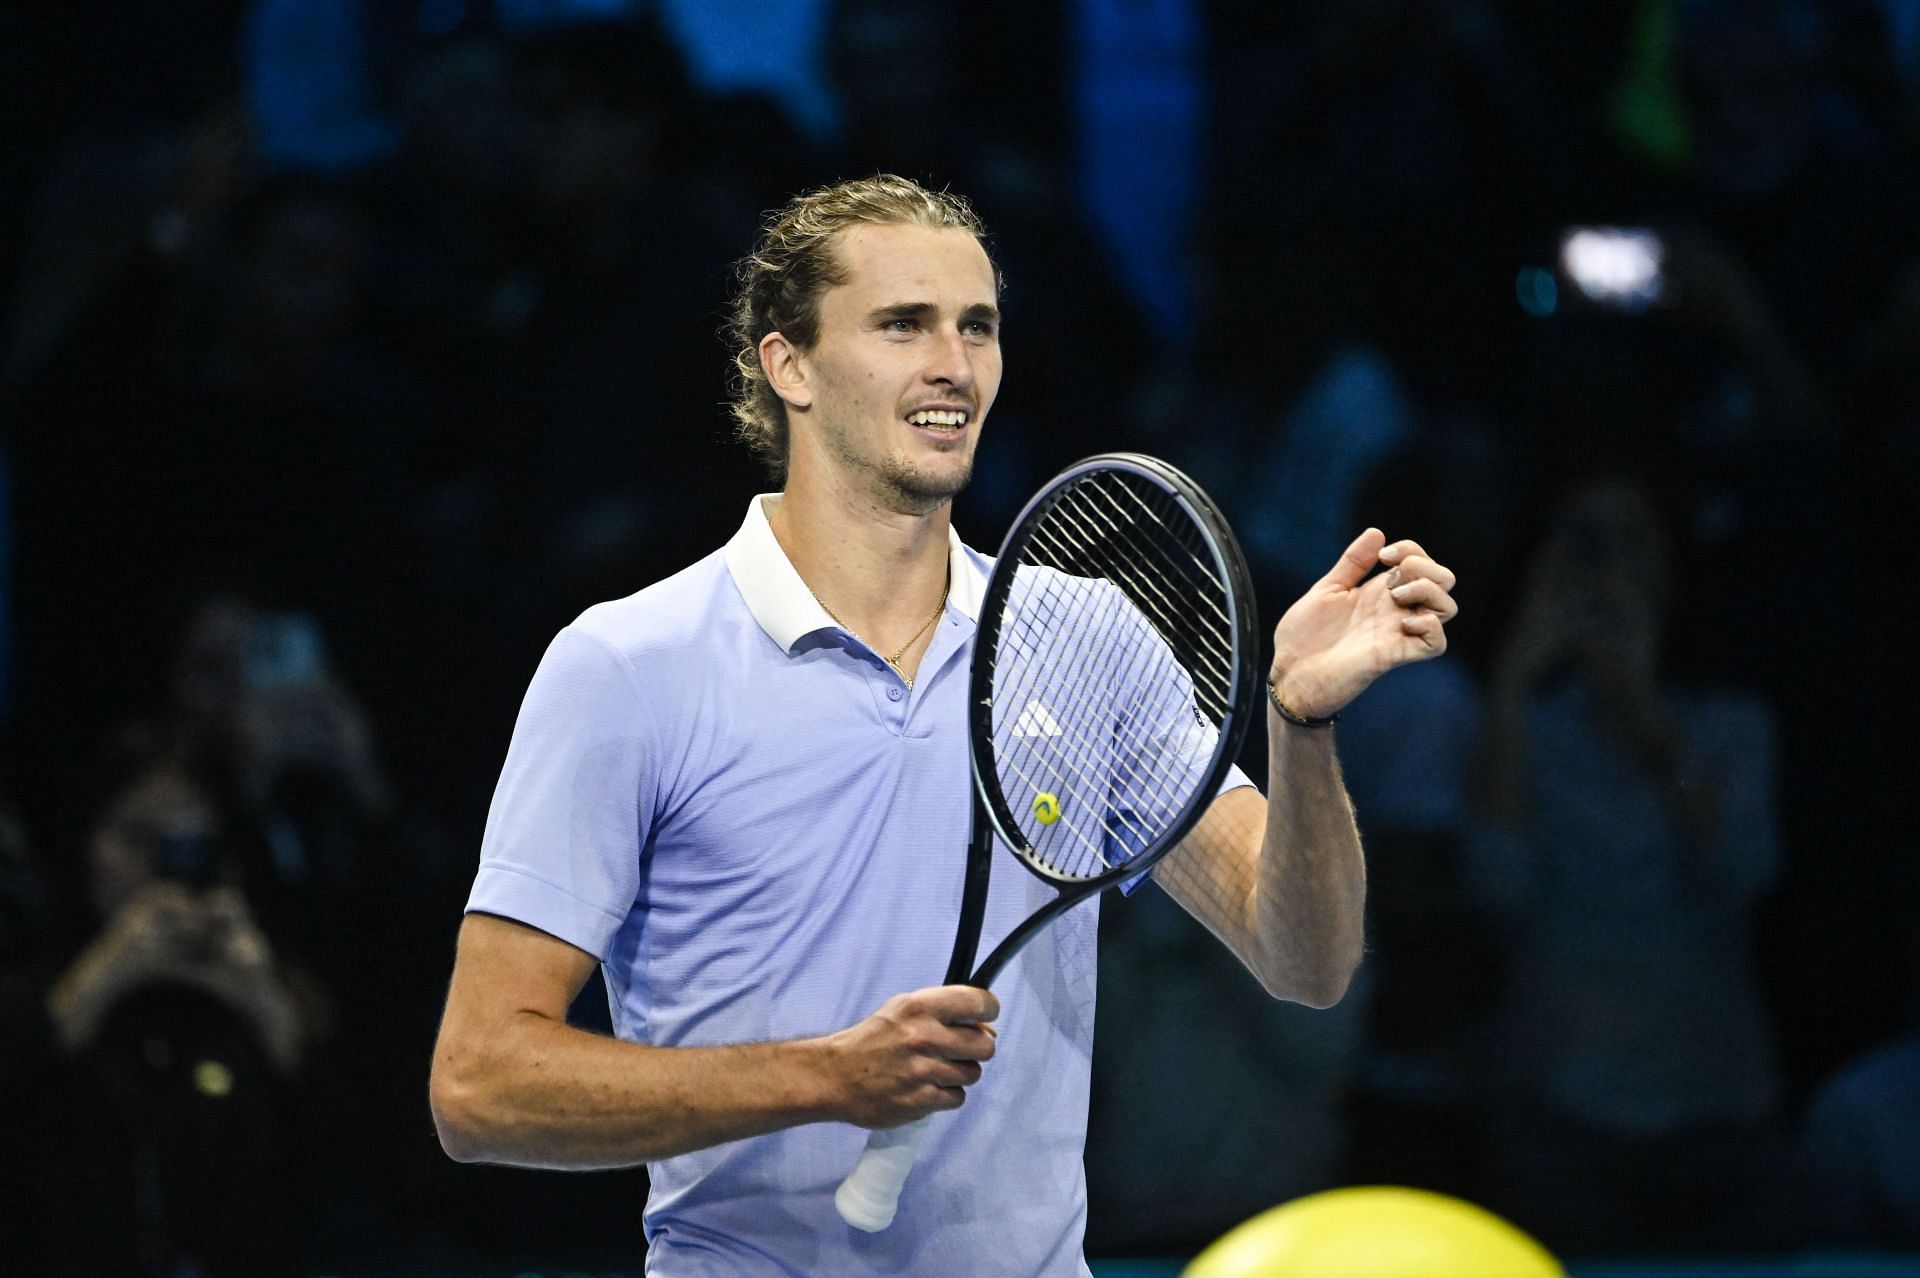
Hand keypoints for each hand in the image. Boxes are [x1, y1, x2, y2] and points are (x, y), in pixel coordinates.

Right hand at [821, 986, 999, 1128]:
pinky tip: (926, 1088)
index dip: (988, 1010)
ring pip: (973, 1074)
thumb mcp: (902, 1009)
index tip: (985, 1018)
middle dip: (977, 1048)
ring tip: (934, 1070)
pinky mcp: (919, 1102)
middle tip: (958, 1050)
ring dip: (959, 1073)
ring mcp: (922, 1072)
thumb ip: (943, 1011)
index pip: (977, 1002)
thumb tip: (987, 1027)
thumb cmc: (874, 1040)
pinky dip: (945, 1095)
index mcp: (918, 1007)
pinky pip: (957, 1098)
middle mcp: (922, 1036)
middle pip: (985, 1046)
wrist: (835, 1076)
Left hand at [1269, 529, 1457, 719]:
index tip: (1383, 554)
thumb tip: (1377, 532)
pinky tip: (1402, 622)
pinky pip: (1436, 643)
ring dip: (1429, 591)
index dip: (1411, 550)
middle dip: (1426, 567)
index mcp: (1380, 591)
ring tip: (1396, 596)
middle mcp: (1395, 609)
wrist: (1290, 673)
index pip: (1420, 562)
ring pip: (1448, 608)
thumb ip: (1353, 564)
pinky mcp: (1395, 655)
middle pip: (1443, 581)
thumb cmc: (1304, 636)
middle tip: (1392, 578)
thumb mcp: (1327, 590)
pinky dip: (1429, 626)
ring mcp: (1398, 631)